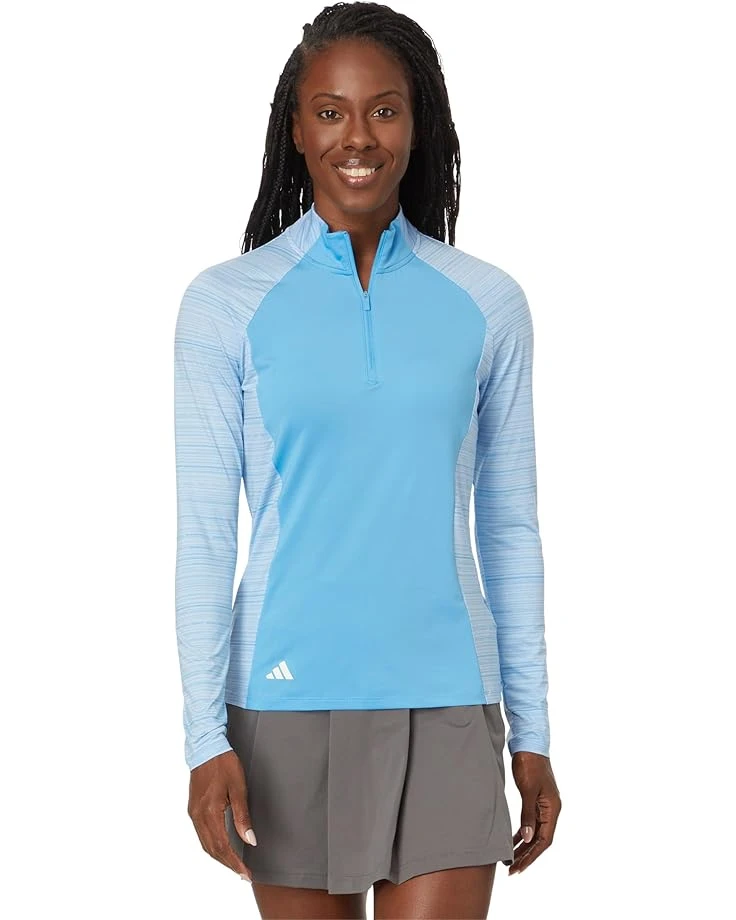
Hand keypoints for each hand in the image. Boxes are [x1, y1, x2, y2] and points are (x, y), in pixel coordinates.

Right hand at [188, 749, 256, 881]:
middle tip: (243, 874)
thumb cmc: (224, 764)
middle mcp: (198, 816)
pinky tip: (222, 847)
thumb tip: (250, 840)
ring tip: (235, 865)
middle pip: (212, 849)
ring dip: (219, 857)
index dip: (234, 863)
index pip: (222, 846)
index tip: (246, 874)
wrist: (206, 748)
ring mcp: (193, 813)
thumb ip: (242, 816)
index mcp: (210, 811)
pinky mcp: (193, 809)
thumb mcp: (239, 788)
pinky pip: (202, 835)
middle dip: (228, 864)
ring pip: (205, 844)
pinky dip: (212, 845)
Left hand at [508, 751, 560, 874]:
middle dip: (527, 855)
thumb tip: (527, 839)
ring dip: (524, 845)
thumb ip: (527, 814)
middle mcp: (551, 809)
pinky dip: (522, 832)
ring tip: (511, 859)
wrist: (528, 743)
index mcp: (553, 808)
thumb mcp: (527, 790)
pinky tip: (513, 839)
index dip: (532, 855)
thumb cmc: (530, 764)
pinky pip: (530, 821)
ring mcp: (543, 804)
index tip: (519, 867)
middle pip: (540, 839)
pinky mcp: (535, 799)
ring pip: (535, 832)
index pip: (544, 840)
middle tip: (512, 869)